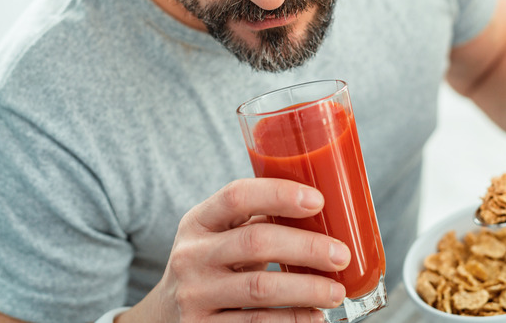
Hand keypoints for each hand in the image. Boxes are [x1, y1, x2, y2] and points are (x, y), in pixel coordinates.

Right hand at [121, 178, 349, 322]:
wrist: (164, 314)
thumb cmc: (211, 264)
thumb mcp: (220, 236)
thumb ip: (258, 221)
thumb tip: (327, 213)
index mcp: (199, 221)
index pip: (237, 196)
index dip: (279, 194)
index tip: (318, 200)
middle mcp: (192, 256)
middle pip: (255, 242)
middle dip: (307, 248)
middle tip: (341, 255)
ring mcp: (194, 295)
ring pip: (259, 289)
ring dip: (306, 289)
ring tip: (336, 291)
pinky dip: (292, 320)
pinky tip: (315, 316)